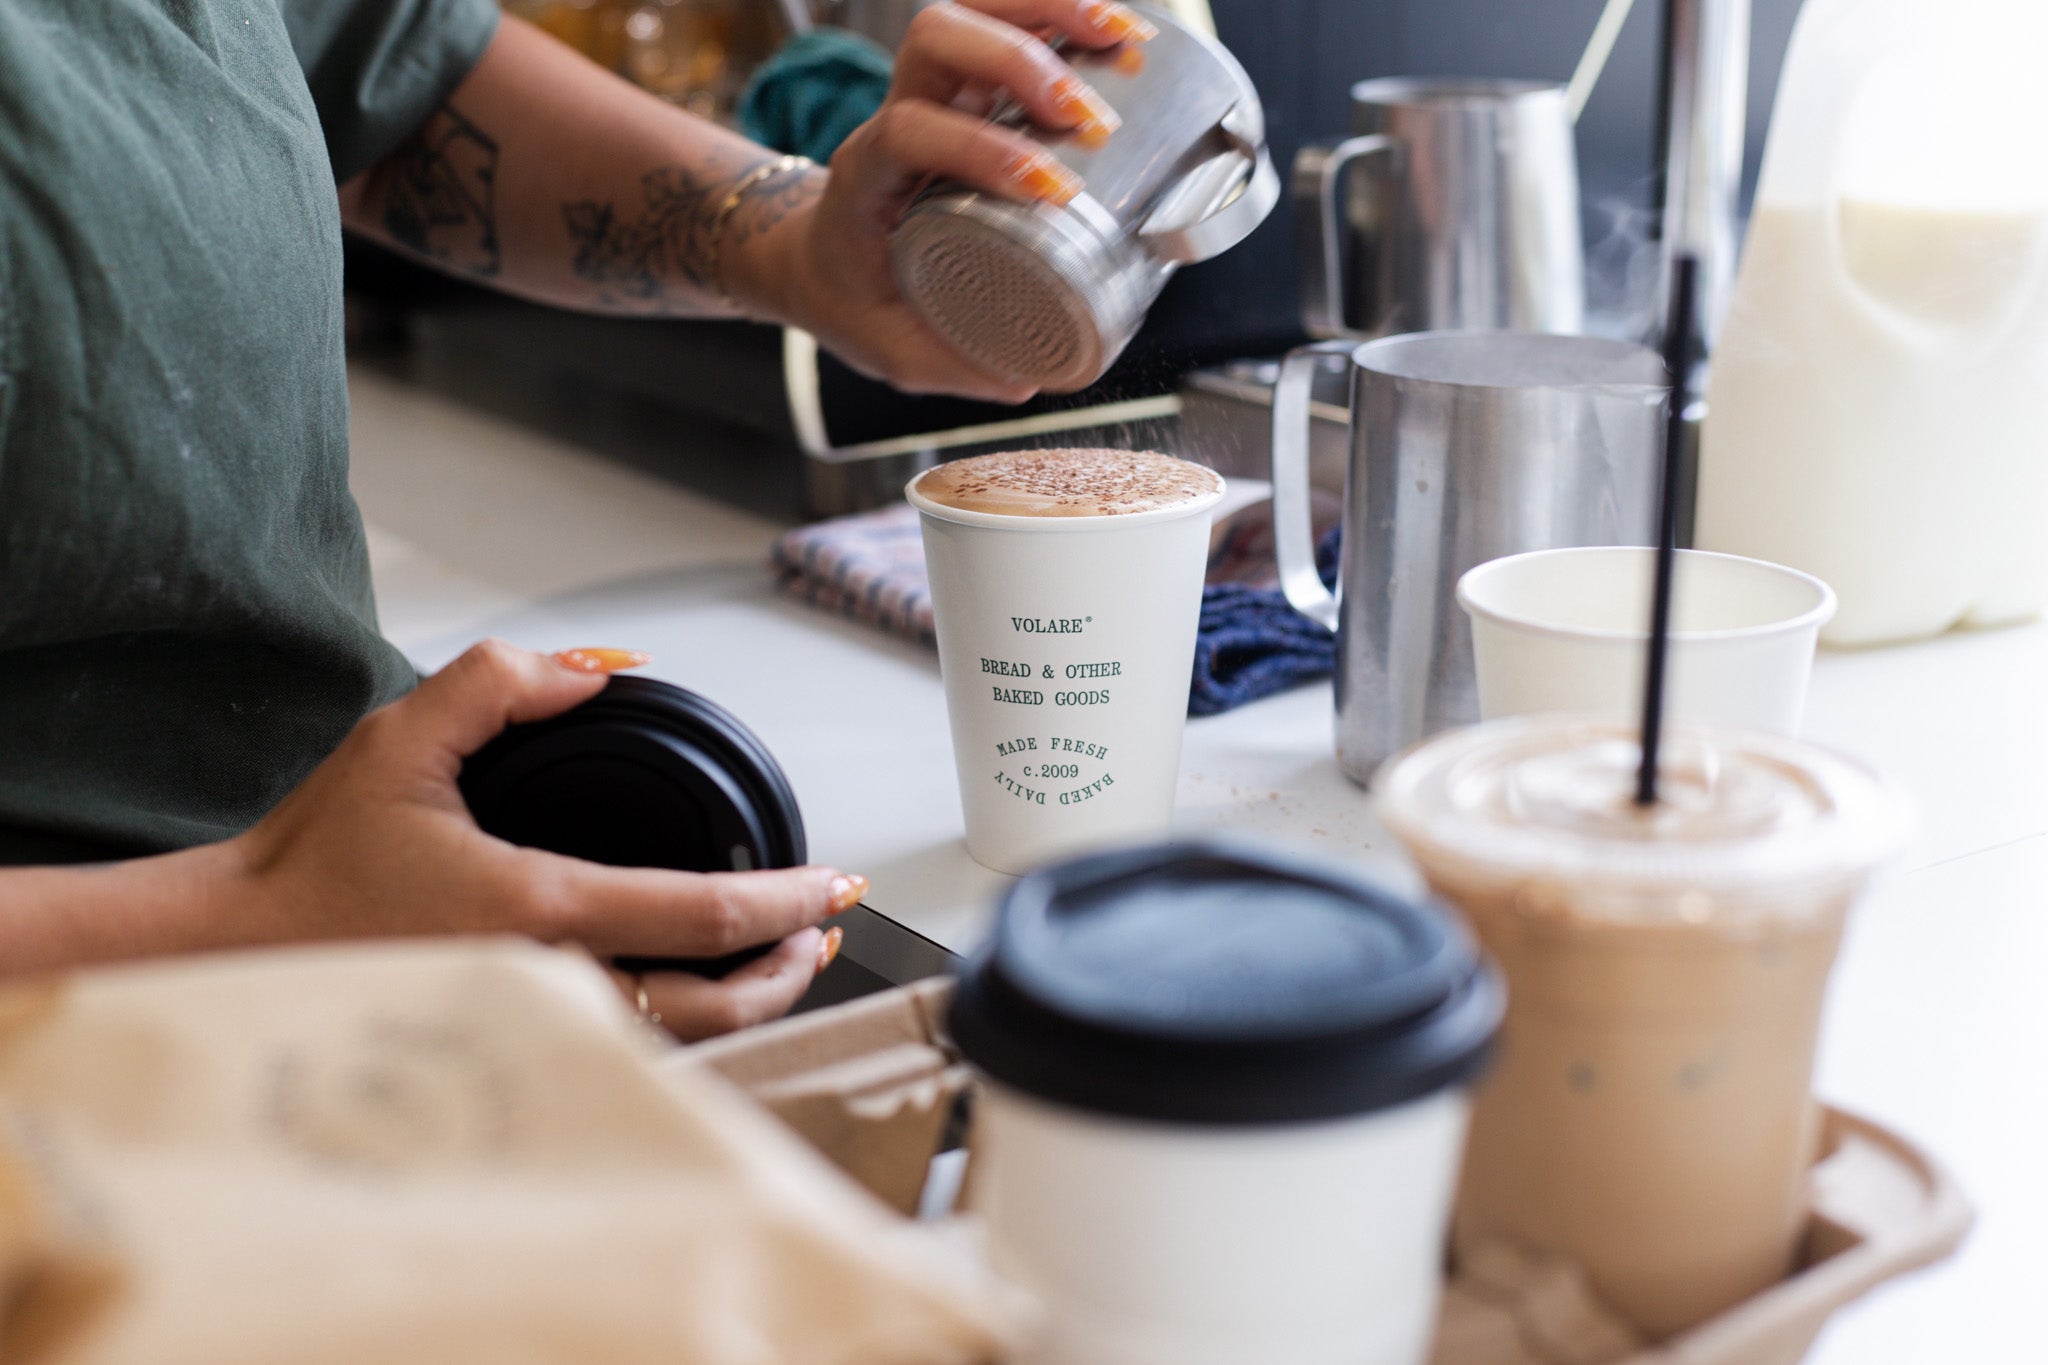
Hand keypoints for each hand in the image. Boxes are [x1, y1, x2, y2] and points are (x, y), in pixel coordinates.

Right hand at [222, 640, 866, 1040]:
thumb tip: (600, 671)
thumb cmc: (311, 863)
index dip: (787, 900)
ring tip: (778, 957)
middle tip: (822, 927)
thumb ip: (501, 685)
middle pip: (717, 1010)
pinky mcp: (513, 1048)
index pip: (703, 917)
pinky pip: (628, 1053)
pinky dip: (686, 1025)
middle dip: (789, 968)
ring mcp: (535, 1030)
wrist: (234, 957)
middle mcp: (550, 985)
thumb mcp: (400, 739)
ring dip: (746, 1004)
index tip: (835, 883)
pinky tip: (694, 988)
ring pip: (680, 1046)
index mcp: (538, 911)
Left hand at [749, 0, 1157, 400]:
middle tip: (1090, 118)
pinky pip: (1008, 21)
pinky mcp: (970, 85)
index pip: (909, 130)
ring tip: (1123, 41)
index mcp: (866, 173)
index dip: (978, 148)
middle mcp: (896, 112)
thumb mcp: (886, 347)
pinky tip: (1120, 29)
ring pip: (973, 8)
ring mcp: (934, 89)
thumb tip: (1024, 379)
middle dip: (1019, 61)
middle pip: (937, 37)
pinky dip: (1062, 12)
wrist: (823, 254)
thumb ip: (947, 365)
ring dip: (1048, 10)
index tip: (1049, 189)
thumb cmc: (855, 297)